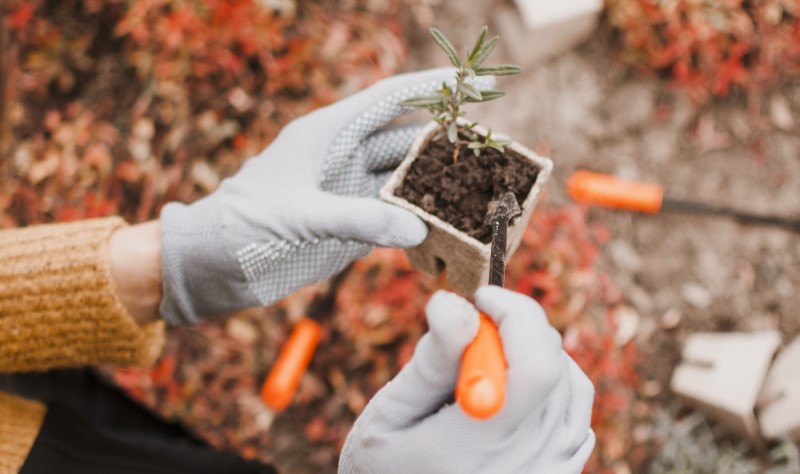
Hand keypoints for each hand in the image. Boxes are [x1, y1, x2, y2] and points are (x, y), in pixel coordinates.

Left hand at [159, 69, 493, 323]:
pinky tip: (447, 234)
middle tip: (493, 155)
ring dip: (437, 190)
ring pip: (405, 183)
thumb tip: (416, 230)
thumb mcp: (297, 217)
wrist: (209, 267)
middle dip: (447, 145)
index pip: (390, 99)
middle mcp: (344, 158)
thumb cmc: (241, 227)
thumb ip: (355, 219)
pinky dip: (419, 226)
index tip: (474, 80)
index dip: (433, 86)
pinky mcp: (350, 227)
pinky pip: (394, 220)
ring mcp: (349, 193)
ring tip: (481, 197)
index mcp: (328, 134)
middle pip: (407, 141)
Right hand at [339, 287, 594, 473]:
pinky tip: (511, 389)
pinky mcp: (562, 473)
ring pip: (569, 380)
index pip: (535, 367)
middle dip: (516, 329)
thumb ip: (431, 361)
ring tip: (483, 370)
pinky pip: (576, 408)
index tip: (481, 298)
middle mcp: (527, 463)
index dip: (516, 315)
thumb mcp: (392, 415)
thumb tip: (455, 303)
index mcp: (479, 447)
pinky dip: (551, 381)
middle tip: (471, 334)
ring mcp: (551, 471)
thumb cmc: (386, 466)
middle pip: (553, 367)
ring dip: (531, 353)